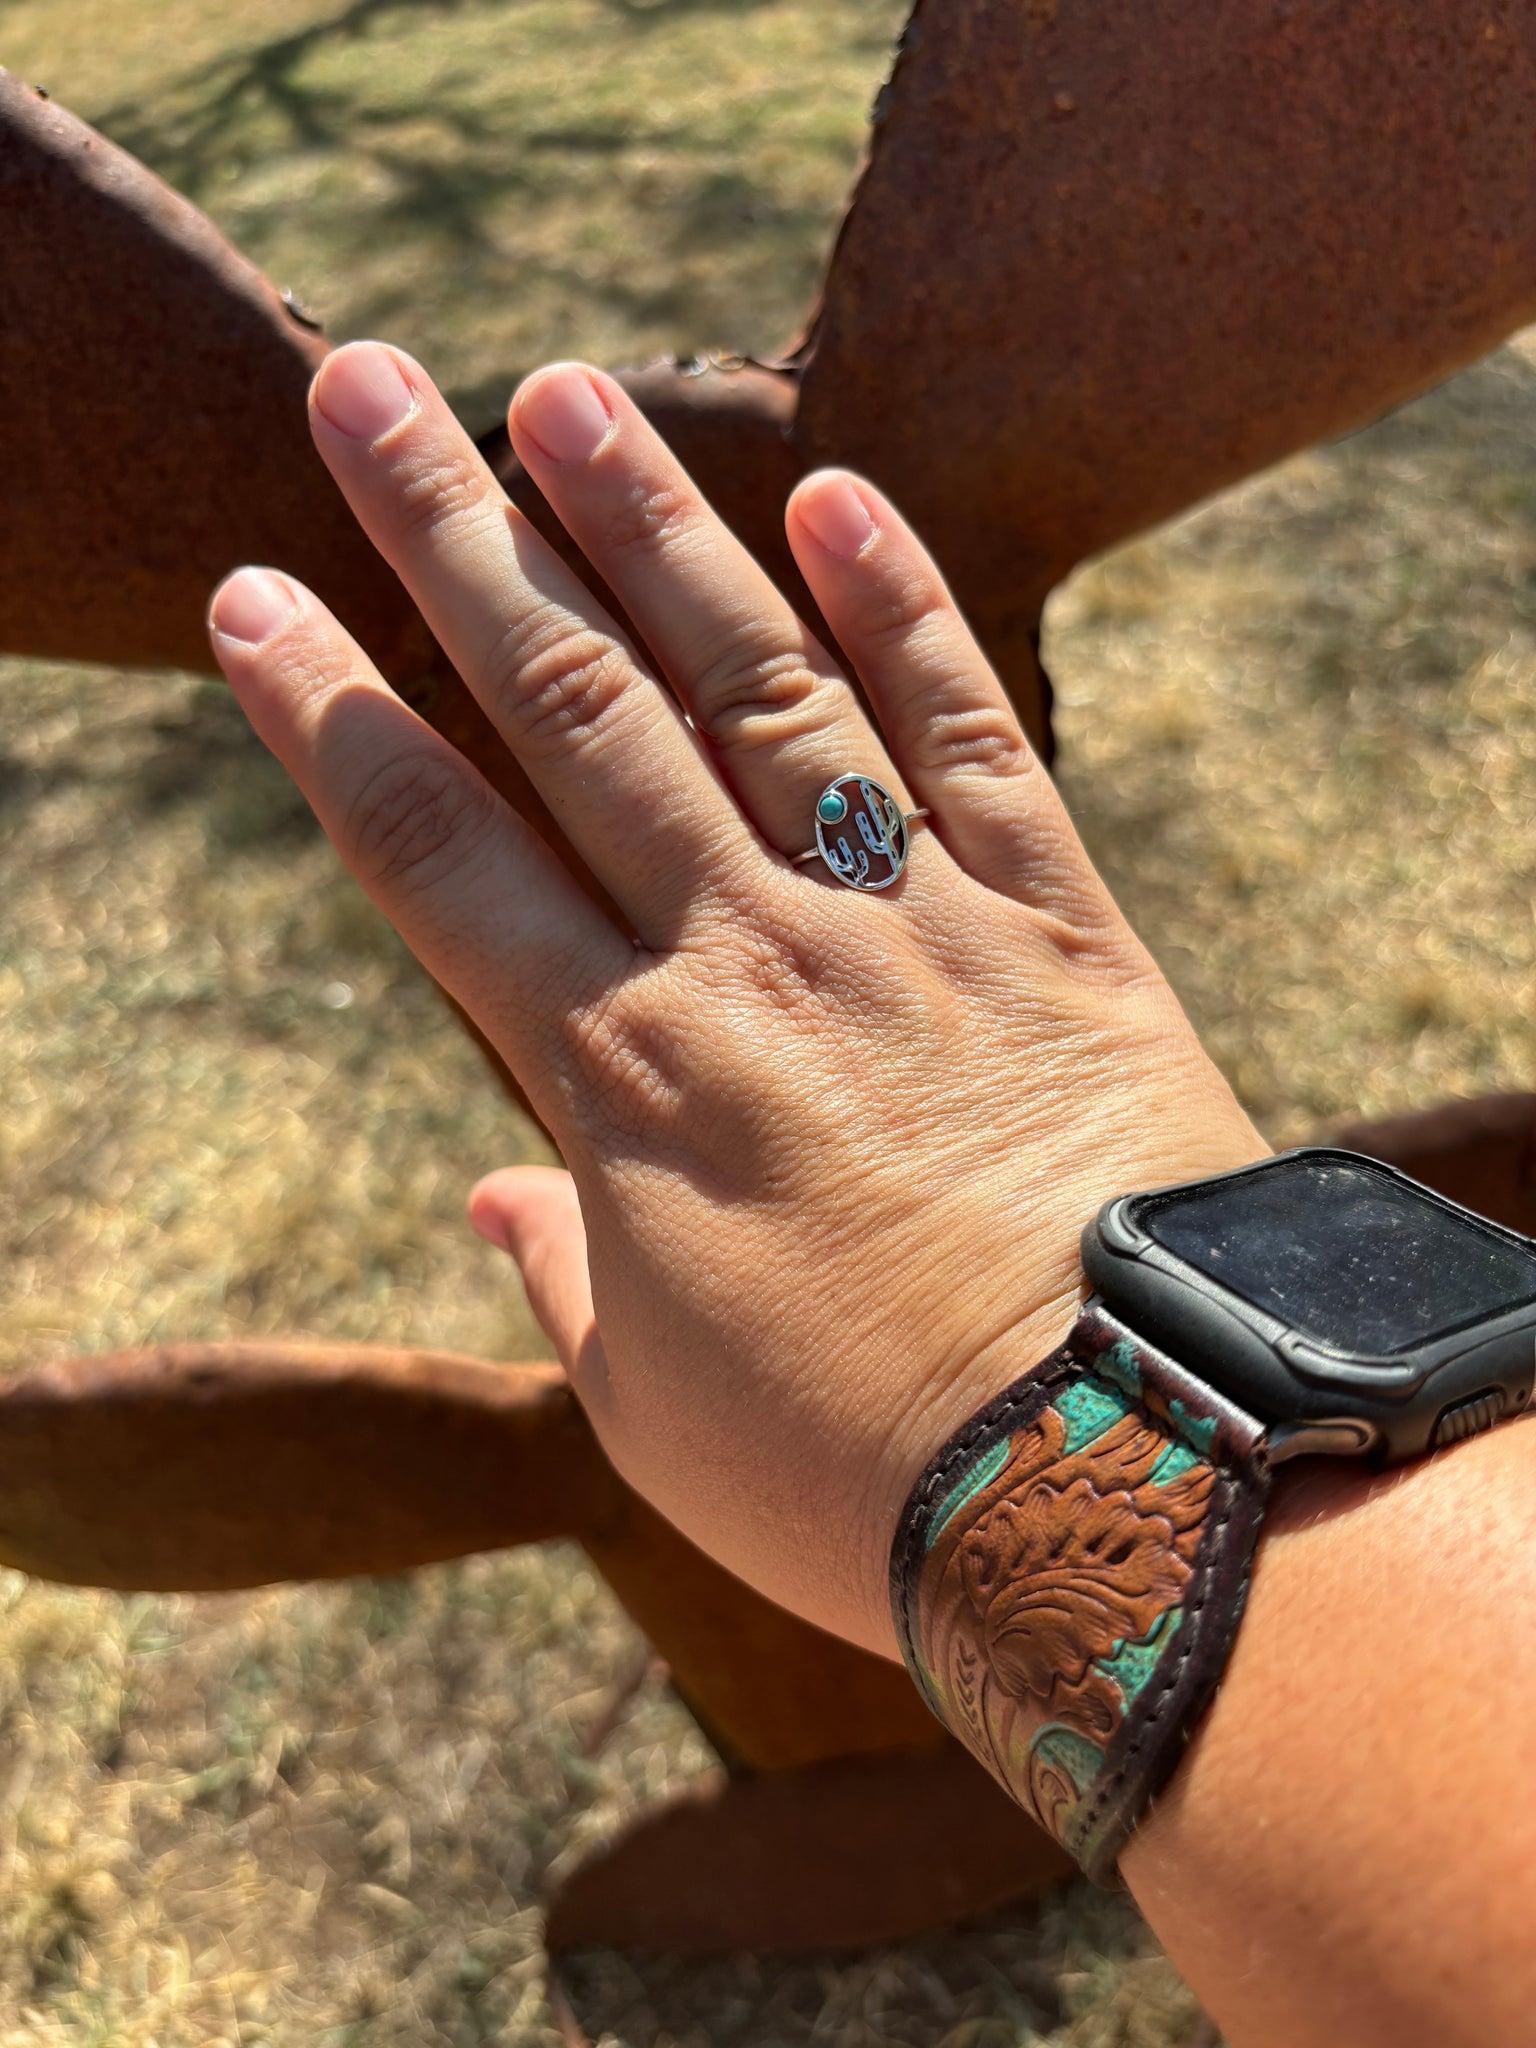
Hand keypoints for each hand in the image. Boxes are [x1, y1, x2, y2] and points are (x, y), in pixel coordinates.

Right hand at [208, 343, 1262, 1652]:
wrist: (1133, 1488)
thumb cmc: (866, 1476)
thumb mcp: (655, 1409)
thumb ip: (562, 1273)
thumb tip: (487, 1195)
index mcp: (625, 1080)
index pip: (438, 851)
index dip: (332, 714)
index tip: (254, 597)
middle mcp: (749, 961)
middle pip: (570, 712)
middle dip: (452, 539)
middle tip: (363, 388)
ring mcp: (909, 927)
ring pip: (754, 683)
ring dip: (649, 528)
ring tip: (560, 391)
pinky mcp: (1058, 928)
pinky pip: (970, 739)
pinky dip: (908, 612)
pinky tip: (836, 494)